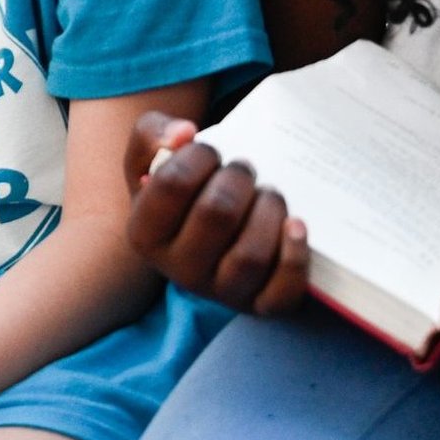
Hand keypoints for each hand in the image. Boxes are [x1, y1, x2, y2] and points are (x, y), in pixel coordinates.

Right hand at [123, 111, 312, 313]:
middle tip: (244, 169)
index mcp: (145, 233)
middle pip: (216, 214)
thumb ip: (153, 133)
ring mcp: (220, 292)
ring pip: (250, 253)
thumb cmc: (180, 190)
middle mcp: (178, 269)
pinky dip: (294, 255)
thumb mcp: (152, 157)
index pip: (172, 183)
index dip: (200, 155)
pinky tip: (295, 224)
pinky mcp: (260, 305)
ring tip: (268, 194)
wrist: (203, 232)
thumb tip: (185, 134)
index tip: (210, 151)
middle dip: (239, 177)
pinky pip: (281, 290)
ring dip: (269, 209)